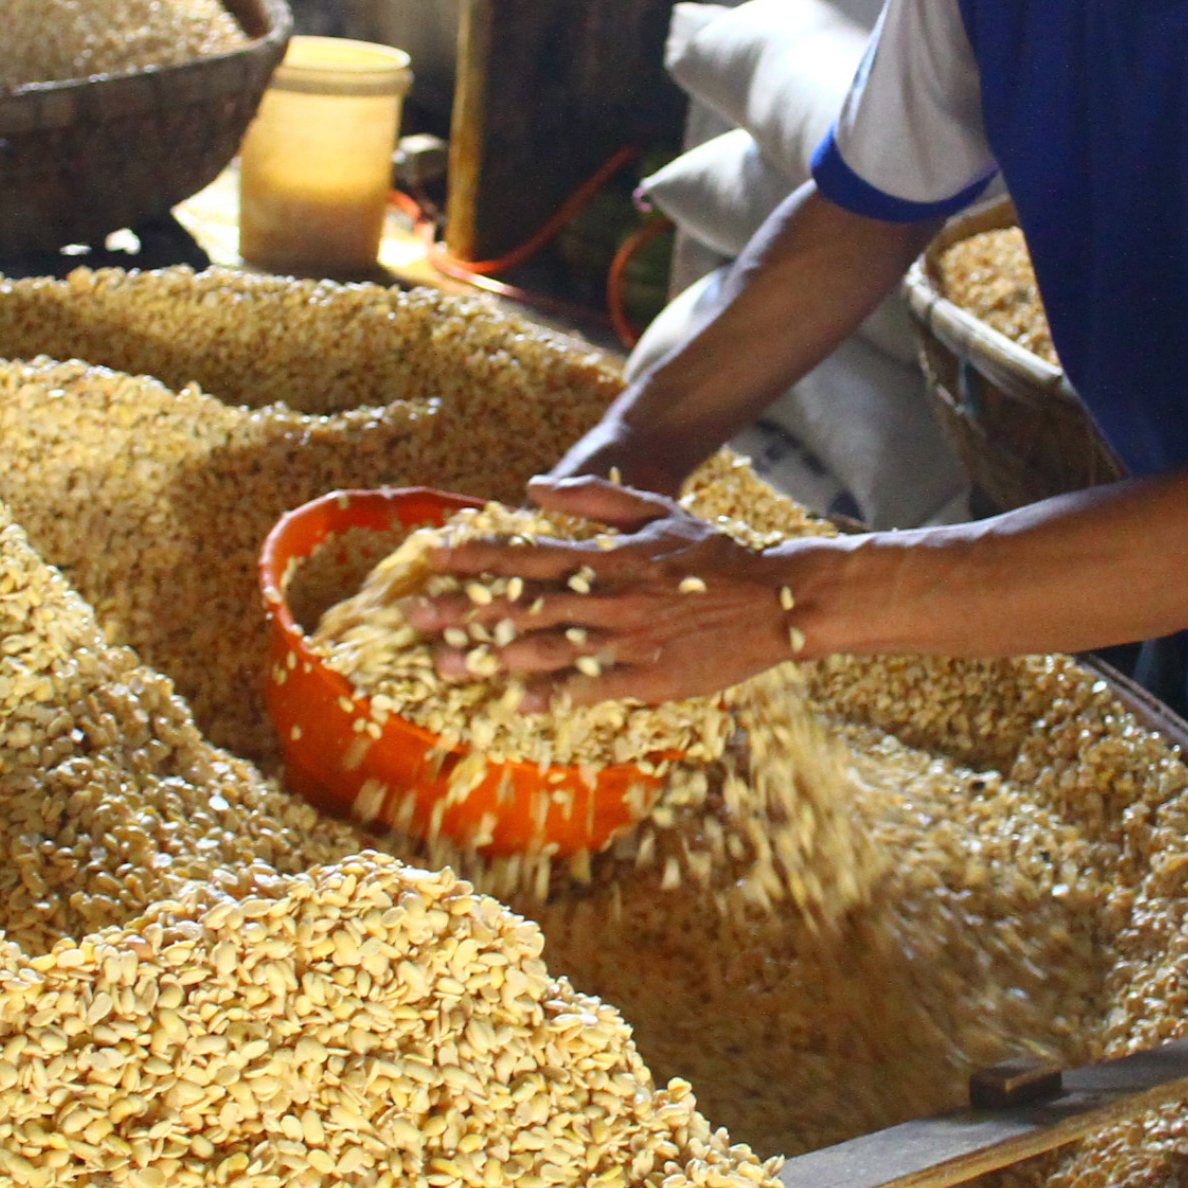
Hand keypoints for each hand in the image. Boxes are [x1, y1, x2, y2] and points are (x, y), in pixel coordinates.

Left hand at [402, 475, 828, 710]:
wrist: (774, 600)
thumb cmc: (713, 551)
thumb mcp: (655, 510)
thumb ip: (592, 498)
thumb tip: (532, 487)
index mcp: (606, 554)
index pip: (526, 553)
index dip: (475, 555)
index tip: (431, 556)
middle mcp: (608, 596)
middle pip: (522, 603)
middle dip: (462, 610)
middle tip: (413, 617)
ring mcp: (626, 640)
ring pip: (546, 648)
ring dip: (491, 656)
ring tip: (445, 663)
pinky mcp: (648, 677)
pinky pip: (589, 688)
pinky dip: (551, 694)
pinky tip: (514, 700)